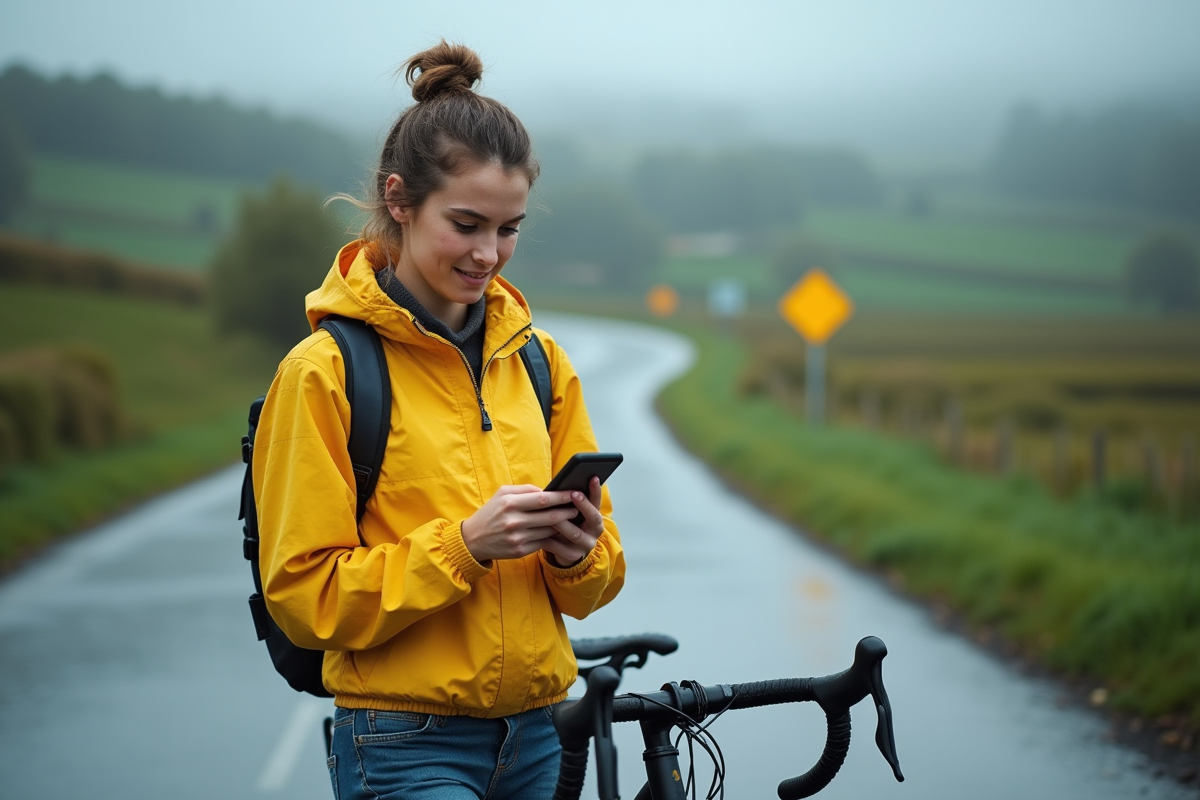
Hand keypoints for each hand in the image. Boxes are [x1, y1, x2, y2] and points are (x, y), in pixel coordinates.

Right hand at [461, 485, 581, 562]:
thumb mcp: (503, 494)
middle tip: (580, 507)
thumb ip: (525, 490)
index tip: (575, 492)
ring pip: (549, 531)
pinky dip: (556, 538)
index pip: (543, 499)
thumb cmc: (491, 512)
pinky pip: (544, 543)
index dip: (562, 496)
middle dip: (568, 511)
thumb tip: (549, 490)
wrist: (473, 539)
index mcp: (510, 503)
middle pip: (550, 516)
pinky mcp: (520, 551)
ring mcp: (518, 538)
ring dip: (565, 525)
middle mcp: (514, 521)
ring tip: (575, 519)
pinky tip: (564, 533)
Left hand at [541, 476, 603, 567]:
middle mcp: (594, 530)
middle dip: (584, 505)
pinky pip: (561, 547)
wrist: (564, 551)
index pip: (597, 501)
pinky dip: (551, 540)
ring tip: (553, 514)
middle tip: (574, 494)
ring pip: (576, 533)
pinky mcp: (573, 555)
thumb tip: (561, 485)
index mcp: (595, 516)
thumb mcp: (571, 513)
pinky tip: (541, 532)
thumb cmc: (566, 524)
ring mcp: (585, 544)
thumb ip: (570, 502)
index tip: (593, 478)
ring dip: (564, 523)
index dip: (596, 490)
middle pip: (593, 517)